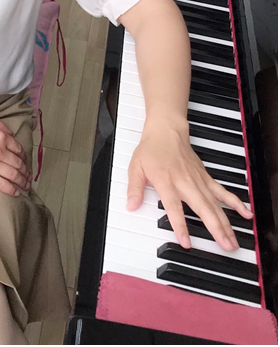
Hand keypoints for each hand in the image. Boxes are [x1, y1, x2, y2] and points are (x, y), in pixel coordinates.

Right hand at [0, 115, 32, 196]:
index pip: (18, 148)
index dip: (24, 156)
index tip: (25, 161)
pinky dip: (11, 189)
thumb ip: (0, 126)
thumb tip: (11, 133)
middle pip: (18, 163)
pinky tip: (16, 192)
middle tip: (29, 176)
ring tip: (26, 186)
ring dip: (22, 182)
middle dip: (26, 171)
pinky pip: (2, 184)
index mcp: (1, 137)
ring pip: (13, 175)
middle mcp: (0, 151)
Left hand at [126, 117, 253, 250]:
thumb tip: (131, 206)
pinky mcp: (206, 178)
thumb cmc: (152, 149)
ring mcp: (198, 180)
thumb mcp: (135, 168)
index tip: (187, 242)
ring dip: (226, 223)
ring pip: (215, 204)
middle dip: (215, 229)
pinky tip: (245, 213)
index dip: (180, 226)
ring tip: (234, 240)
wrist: (166, 131)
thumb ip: (134, 189)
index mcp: (167, 182)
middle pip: (203, 208)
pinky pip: (223, 192)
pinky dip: (235, 203)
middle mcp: (185, 183)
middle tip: (226, 247)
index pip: (174, 208)